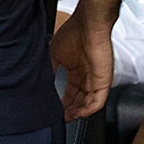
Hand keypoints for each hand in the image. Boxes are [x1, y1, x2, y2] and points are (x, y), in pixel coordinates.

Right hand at [50, 4, 113, 119]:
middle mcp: (86, 76)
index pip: (69, 91)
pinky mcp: (103, 81)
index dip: (62, 101)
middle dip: (69, 110)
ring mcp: (95, 80)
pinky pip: (97, 101)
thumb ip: (50, 70)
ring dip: (78, 112)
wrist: (88, 26)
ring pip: (87, 103)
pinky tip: (79, 114)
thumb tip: (40, 83)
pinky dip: (88, 109)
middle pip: (78, 100)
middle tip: (60, 117)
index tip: (54, 109)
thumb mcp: (54, 54)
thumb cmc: (73, 34)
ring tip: (67, 118)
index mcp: (75, 70)